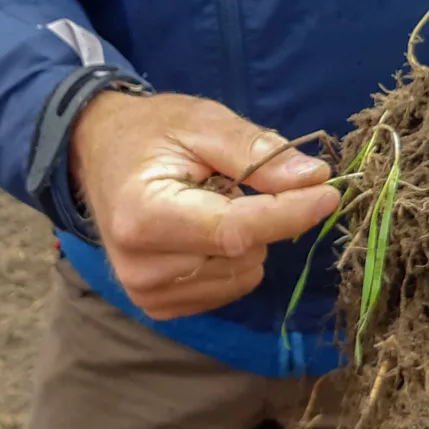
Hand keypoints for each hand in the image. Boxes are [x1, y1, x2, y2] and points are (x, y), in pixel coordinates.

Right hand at [69, 92, 338, 320]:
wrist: (98, 154)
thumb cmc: (150, 131)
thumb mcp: (201, 121)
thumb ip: (255, 150)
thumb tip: (313, 178)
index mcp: (143, 216)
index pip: (234, 230)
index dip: (288, 213)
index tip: (329, 193)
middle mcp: (142, 268)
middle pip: (242, 252)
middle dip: (262, 213)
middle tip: (232, 176)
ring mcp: (147, 294)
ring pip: (243, 273)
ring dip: (247, 235)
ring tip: (209, 198)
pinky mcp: (159, 307)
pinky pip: (229, 285)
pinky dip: (233, 255)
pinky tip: (204, 225)